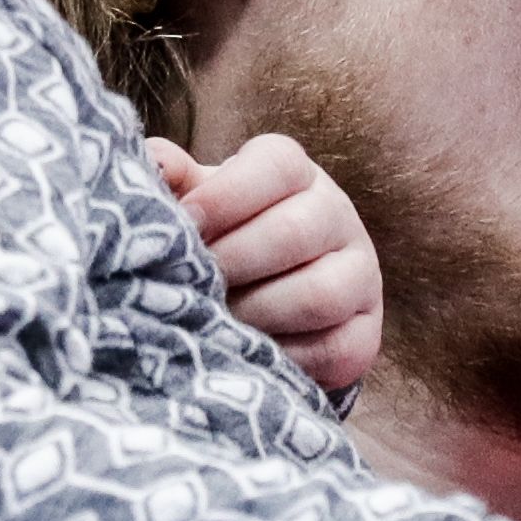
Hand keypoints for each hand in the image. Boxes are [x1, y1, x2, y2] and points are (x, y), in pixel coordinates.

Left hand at [156, 134, 383, 394]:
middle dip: (233, 262)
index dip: (226, 195)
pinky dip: (286, 357)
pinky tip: (250, 354)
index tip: (185, 222)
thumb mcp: (198, 203)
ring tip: (215, 322)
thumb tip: (154, 162)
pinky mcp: (365, 332)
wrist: (262, 305)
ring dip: (257, 313)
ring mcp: (359, 274)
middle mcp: (336, 216)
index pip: (278, 165)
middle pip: (296, 232)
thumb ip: (173, 181)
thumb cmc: (221, 242)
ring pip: (320, 294)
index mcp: (295, 174)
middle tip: (190, 284)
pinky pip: (335, 348)